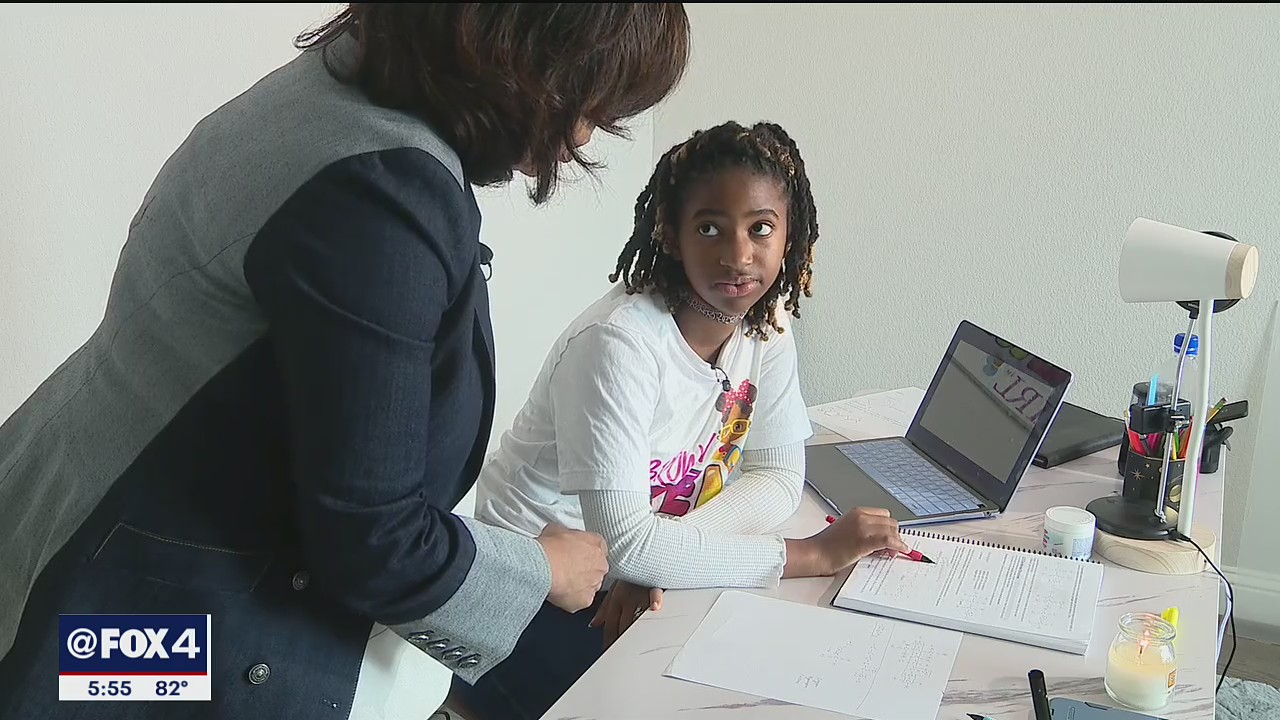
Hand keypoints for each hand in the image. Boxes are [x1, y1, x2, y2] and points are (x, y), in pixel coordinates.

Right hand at [536, 523, 608, 612]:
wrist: (545, 567)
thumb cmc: (551, 548)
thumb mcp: (556, 529)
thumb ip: (565, 533)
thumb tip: (557, 535)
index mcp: (597, 544)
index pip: (598, 546)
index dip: (584, 550)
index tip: (575, 552)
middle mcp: (601, 565)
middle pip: (596, 568)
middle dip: (583, 569)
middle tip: (566, 567)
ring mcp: (595, 584)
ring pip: (589, 585)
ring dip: (578, 584)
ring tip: (561, 580)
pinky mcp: (586, 600)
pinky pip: (580, 600)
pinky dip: (571, 598)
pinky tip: (559, 591)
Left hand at [589, 580, 662, 649]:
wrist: (639, 552)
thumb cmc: (630, 573)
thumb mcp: (615, 589)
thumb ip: (604, 609)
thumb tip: (593, 625)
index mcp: (617, 600)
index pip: (611, 625)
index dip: (609, 640)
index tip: (609, 653)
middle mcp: (627, 598)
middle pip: (623, 624)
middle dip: (621, 640)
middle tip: (622, 656)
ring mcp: (640, 593)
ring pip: (637, 613)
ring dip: (635, 627)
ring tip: (636, 643)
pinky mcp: (653, 585)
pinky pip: (654, 592)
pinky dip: (654, 599)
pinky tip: (655, 608)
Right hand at [784, 507, 908, 577]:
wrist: (815, 553)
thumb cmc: (827, 546)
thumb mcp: (848, 530)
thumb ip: (866, 532)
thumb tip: (884, 542)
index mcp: (857, 512)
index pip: (884, 515)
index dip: (890, 528)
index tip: (891, 537)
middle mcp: (861, 516)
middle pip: (890, 522)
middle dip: (894, 535)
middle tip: (892, 548)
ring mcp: (863, 528)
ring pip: (892, 530)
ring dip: (896, 541)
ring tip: (892, 552)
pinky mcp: (864, 541)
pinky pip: (889, 540)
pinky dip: (898, 545)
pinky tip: (901, 550)